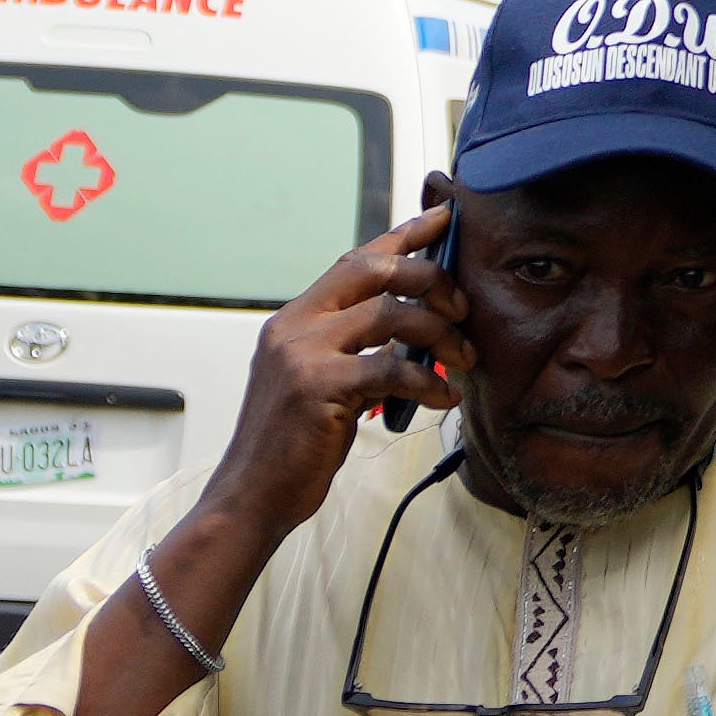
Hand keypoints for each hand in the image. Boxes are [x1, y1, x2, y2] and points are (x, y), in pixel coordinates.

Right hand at [79, 219, 463, 715]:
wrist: (251, 498)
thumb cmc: (292, 445)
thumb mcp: (317, 382)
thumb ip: (350, 348)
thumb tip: (413, 327)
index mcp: (294, 319)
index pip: (355, 258)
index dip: (404, 234)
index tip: (444, 218)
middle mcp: (295, 326)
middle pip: (376, 269)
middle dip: (431, 278)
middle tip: (464, 306)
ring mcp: (303, 354)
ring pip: (392, 313)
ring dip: (441, 332)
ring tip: (464, 358)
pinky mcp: (319, 387)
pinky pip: (392, 367)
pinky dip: (429, 380)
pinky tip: (445, 398)